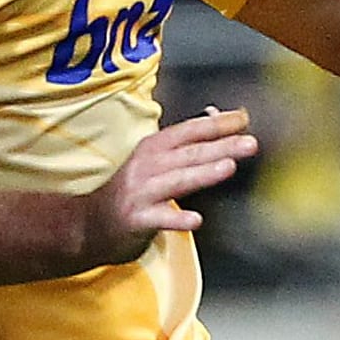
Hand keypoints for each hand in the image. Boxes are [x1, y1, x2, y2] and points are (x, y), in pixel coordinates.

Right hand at [85, 107, 257, 264]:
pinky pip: (159, 219)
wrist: (90, 224)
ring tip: (228, 167)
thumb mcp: (153, 161)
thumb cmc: (131, 190)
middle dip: (221, 146)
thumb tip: (215, 115)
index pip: (189, 130)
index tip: (243, 119)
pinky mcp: (136, 219)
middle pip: (188, 153)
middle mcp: (146, 166)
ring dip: (203, 173)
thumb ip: (184, 143)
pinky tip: (195, 220)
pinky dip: (176, 219)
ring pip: (177, 181)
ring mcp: (141, 193)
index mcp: (153, 148)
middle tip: (249, 143)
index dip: (216, 124)